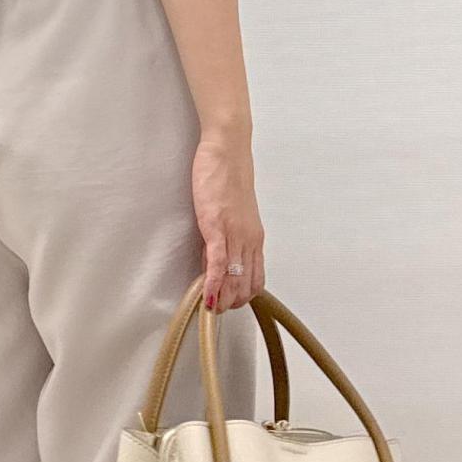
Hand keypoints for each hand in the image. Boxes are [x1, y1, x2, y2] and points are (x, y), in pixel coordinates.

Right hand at [191, 133, 264, 311]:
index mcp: (254, 237)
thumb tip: (215, 256)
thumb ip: (225, 235)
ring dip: (222, 299)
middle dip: (232, 303)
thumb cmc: (226, 176)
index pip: (255, 278)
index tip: (228, 304)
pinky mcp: (217, 226)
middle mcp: (249, 239)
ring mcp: (234, 234)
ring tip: (210, 309)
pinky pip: (218, 263)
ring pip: (234, 278)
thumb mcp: (231, 212)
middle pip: (246, 284)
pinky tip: (206, 296)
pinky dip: (213, 283)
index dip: (243, 296)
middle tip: (216, 312)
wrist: (226, 150)